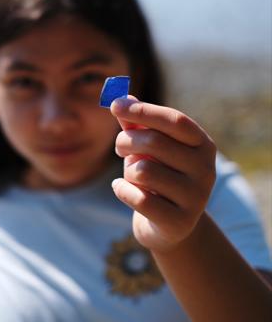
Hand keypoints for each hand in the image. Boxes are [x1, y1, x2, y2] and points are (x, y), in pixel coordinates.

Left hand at [110, 97, 216, 253]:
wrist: (170, 225)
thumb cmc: (159, 174)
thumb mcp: (150, 147)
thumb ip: (137, 124)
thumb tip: (122, 96)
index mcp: (203, 144)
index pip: (174, 120)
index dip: (143, 111)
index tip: (115, 105)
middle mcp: (206, 169)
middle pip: (154, 142)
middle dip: (126, 141)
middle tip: (119, 146)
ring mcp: (196, 198)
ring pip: (142, 171)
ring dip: (127, 170)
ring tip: (131, 174)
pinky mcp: (179, 222)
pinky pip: (137, 198)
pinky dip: (122, 190)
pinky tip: (122, 189)